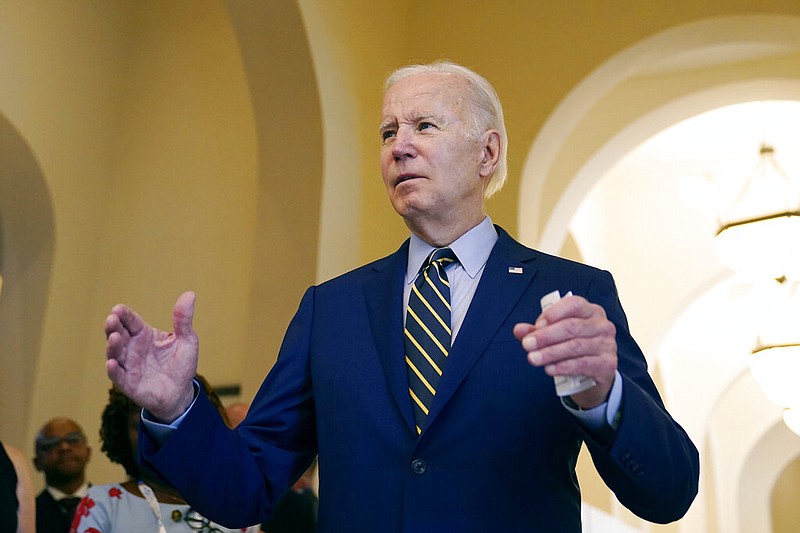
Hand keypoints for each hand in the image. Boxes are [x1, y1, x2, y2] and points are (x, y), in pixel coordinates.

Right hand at [104, 291, 198, 421]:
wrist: (181, 392)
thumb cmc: (181, 364)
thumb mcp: (187, 340)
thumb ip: (184, 319)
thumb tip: (190, 294)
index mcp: (144, 335)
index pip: (131, 321)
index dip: (124, 315)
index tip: (118, 309)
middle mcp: (132, 348)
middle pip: (118, 334)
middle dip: (113, 327)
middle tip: (112, 320)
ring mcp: (129, 366)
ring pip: (115, 354)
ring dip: (112, 346)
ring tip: (114, 338)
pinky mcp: (129, 384)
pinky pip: (118, 377)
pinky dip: (114, 370)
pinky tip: (111, 363)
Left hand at [513, 294, 616, 407]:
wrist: (594, 374)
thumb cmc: (574, 347)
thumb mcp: (555, 336)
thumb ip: (537, 331)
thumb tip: (518, 330)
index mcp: (590, 311)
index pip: (574, 304)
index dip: (554, 313)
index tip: (536, 325)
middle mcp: (602, 325)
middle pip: (572, 327)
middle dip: (546, 336)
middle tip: (527, 344)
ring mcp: (607, 345)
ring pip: (576, 346)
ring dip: (551, 353)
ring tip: (533, 358)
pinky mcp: (607, 364)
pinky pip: (583, 364)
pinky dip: (564, 366)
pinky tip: (549, 369)